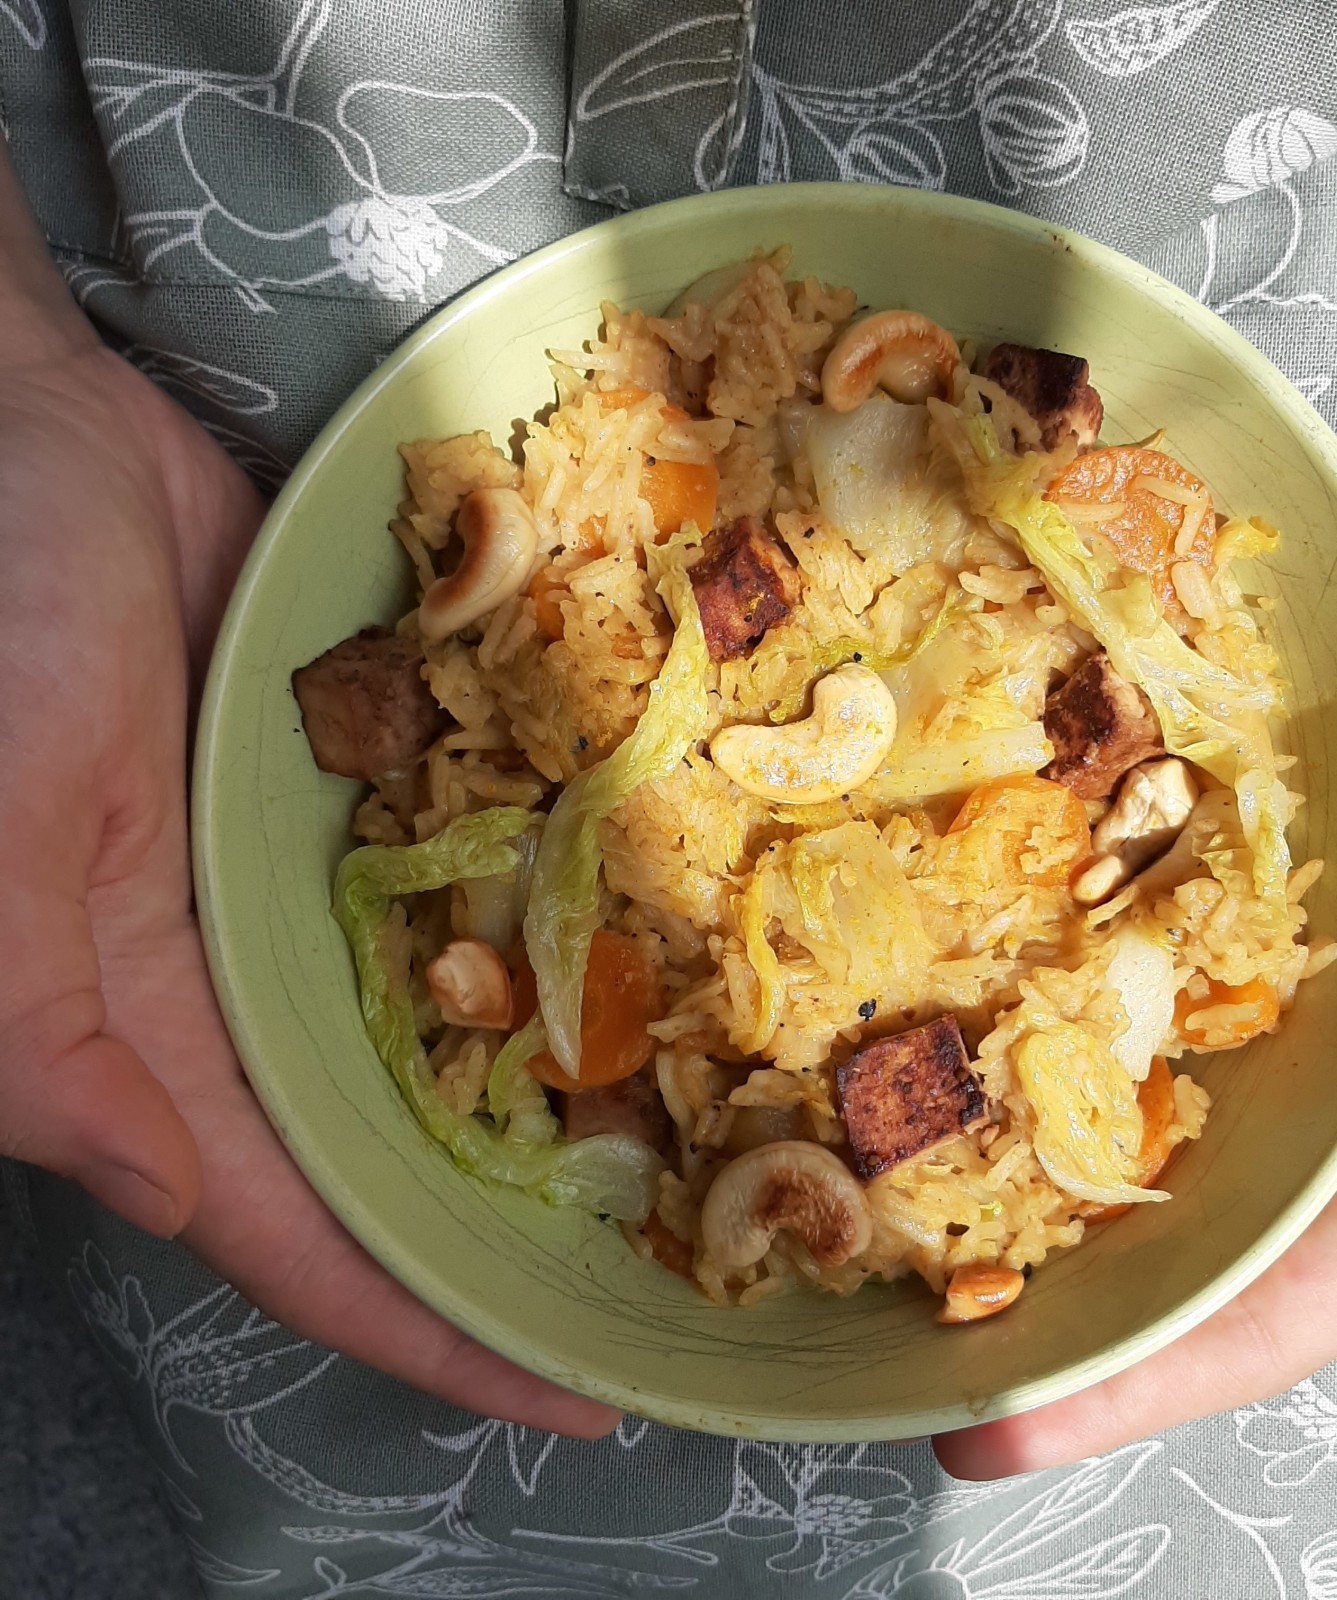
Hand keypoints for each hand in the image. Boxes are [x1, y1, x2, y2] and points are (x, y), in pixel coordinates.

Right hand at [0, 155, 614, 1438]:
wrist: (31, 436)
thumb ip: (56, 1056)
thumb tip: (179, 1200)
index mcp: (146, 1036)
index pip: (301, 1234)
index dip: (432, 1328)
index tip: (576, 1393)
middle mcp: (237, 986)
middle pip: (394, 1159)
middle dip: (516, 1237)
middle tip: (673, 1286)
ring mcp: (307, 890)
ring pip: (443, 1034)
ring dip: (552, 1101)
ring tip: (702, 1154)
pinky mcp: (358, 792)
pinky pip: (466, 888)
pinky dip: (544, 935)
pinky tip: (655, 961)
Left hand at [934, 410, 1336, 1478]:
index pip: (1291, 1289)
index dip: (1152, 1372)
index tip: (994, 1425)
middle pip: (1202, 1224)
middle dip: (1064, 1296)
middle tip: (899, 1334)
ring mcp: (1306, 970)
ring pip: (1164, 1110)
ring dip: (1045, 1172)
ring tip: (898, 1213)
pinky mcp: (1256, 873)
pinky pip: (1153, 970)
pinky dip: (1070, 1017)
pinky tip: (966, 1034)